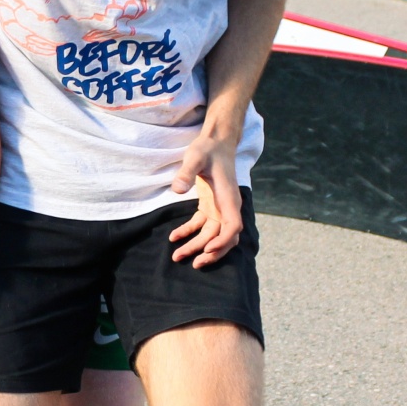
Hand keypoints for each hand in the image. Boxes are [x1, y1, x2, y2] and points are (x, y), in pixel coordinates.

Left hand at [168, 122, 243, 267]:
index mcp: (229, 198)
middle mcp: (227, 206)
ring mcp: (219, 207)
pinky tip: (174, 237)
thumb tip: (177, 189)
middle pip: (225, 237)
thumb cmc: (208, 148)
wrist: (215, 141)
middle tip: (195, 264)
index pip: (233, 226)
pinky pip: (201, 225)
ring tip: (177, 256)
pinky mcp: (209, 205)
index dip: (223, 241)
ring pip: (212, 235)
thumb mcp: (196, 157)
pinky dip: (189, 232)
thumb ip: (187, 172)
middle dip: (211, 253)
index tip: (208, 249)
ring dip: (196, 246)